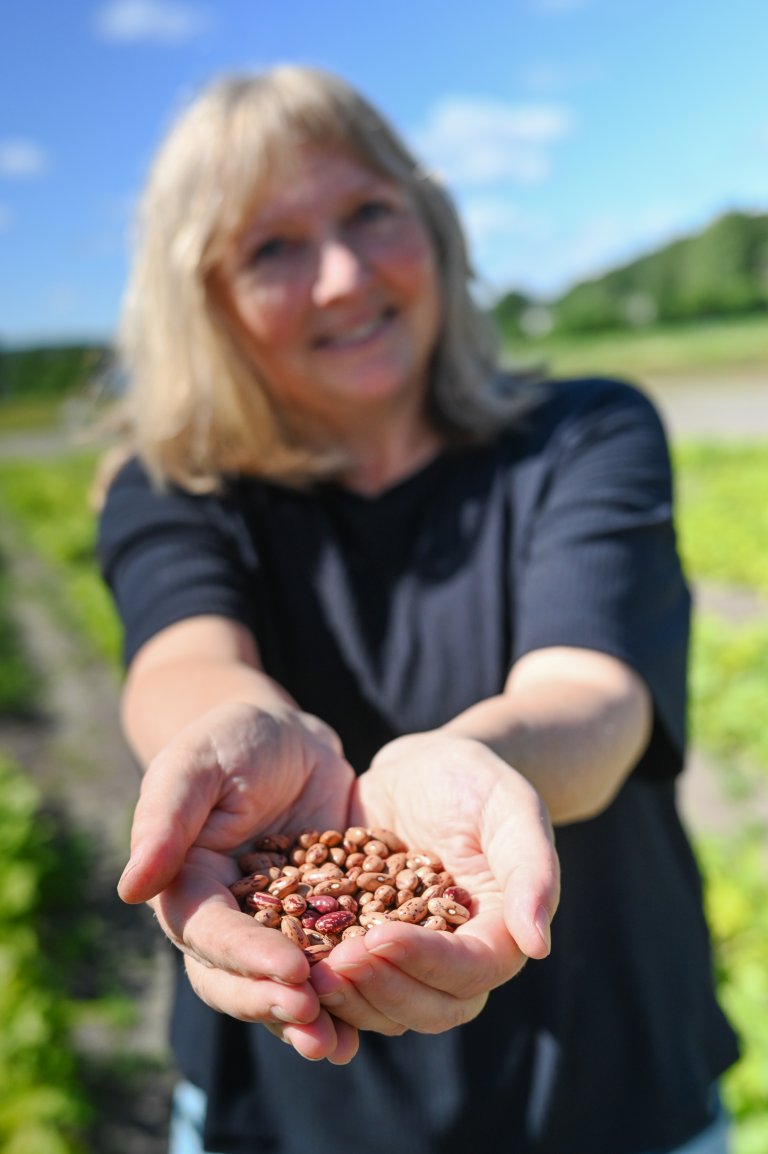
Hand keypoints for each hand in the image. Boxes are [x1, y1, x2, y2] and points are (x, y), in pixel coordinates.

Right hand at [117, 700, 359, 1061]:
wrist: (290, 740)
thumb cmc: (232, 740)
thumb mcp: (197, 763)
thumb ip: (165, 818)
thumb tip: (131, 888)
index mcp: (187, 888)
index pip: (211, 934)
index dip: (247, 957)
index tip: (291, 970)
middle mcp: (226, 921)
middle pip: (238, 980)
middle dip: (273, 1004)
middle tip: (314, 1020)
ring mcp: (273, 929)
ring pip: (280, 988)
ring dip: (305, 1021)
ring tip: (337, 1045)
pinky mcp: (319, 924)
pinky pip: (326, 968)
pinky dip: (343, 999)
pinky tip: (370, 1026)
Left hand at [309, 732, 559, 1036]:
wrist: (425, 767)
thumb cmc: (478, 779)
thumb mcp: (512, 807)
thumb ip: (532, 870)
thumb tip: (537, 944)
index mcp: (500, 933)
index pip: (471, 970)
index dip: (426, 963)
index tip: (379, 937)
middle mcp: (457, 958)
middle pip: (429, 1007)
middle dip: (381, 989)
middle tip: (334, 964)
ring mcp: (409, 958)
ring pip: (386, 1008)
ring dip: (348, 998)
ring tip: (306, 970)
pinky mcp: (367, 947)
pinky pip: (349, 982)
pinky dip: (321, 982)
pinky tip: (286, 959)